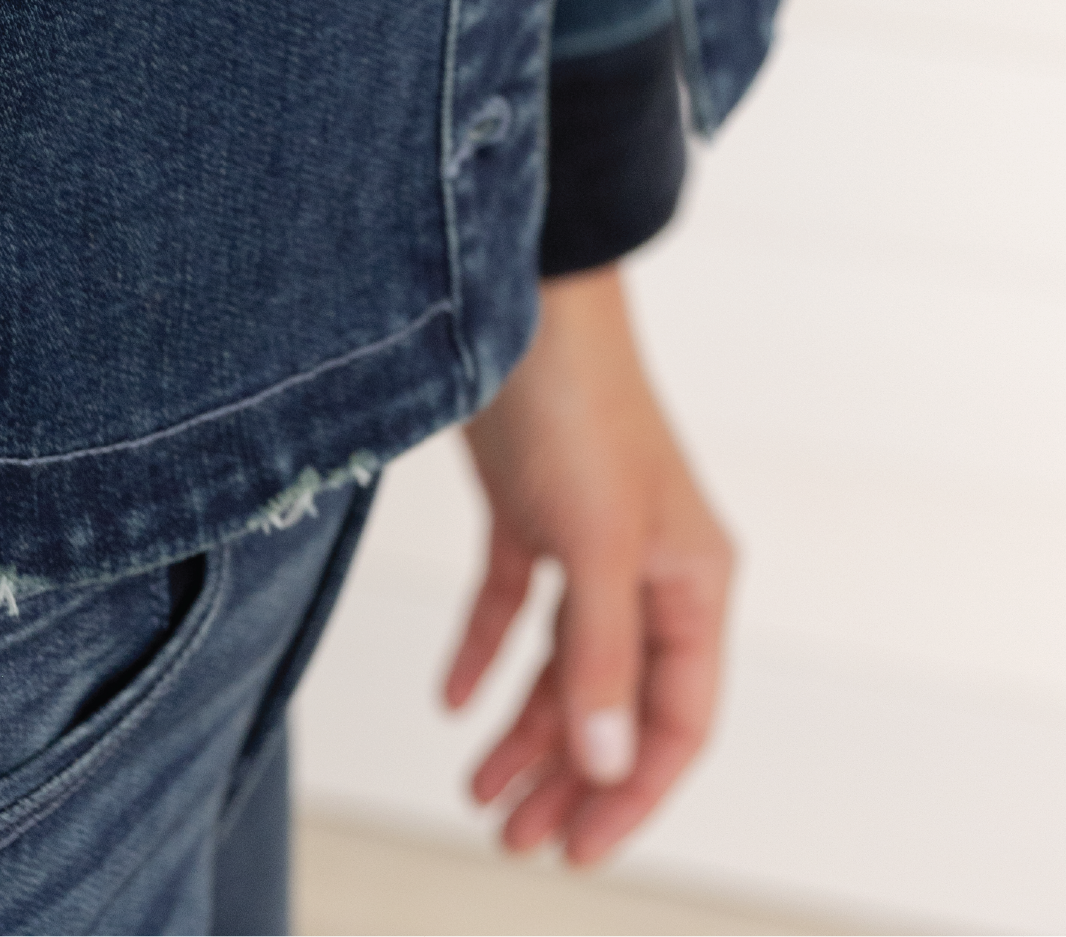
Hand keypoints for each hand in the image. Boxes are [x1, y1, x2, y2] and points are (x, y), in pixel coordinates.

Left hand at [441, 264, 733, 865]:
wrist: (517, 294)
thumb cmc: (577, 401)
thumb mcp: (594, 540)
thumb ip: (601, 657)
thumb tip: (605, 765)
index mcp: (692, 578)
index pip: (677, 718)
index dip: (632, 793)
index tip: (579, 850)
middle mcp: (647, 566)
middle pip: (615, 702)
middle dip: (568, 777)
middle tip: (515, 841)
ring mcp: (588, 537)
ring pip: (563, 664)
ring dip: (522, 729)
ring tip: (477, 793)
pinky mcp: (532, 509)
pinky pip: (513, 604)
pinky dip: (485, 652)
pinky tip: (452, 698)